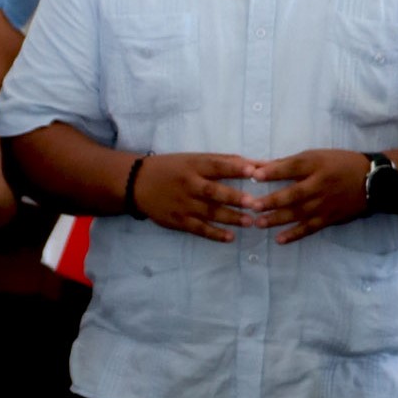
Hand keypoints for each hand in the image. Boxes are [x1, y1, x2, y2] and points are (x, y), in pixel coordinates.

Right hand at [133, 152, 265, 242]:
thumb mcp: (195, 159)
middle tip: (254, 203)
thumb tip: (259, 164)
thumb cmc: (173, 168)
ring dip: (230, 218)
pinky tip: (230, 237)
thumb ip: (226, 162)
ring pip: (208, 212)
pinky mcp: (178, 220)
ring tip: (249, 222)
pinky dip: (214, 234)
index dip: (235, 168)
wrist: (138, 183)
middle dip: (233, 198)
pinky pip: (198, 229)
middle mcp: (188, 184)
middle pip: (213, 191)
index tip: (253, 172)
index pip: (217, 166)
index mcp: (194, 165)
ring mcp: (183, 204)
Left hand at [247, 149, 371, 244]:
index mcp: (316, 164)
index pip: (293, 167)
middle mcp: (320, 184)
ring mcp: (324, 204)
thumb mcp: (316, 156)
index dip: (274, 171)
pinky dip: (294, 234)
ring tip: (258, 223)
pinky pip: (310, 228)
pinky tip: (279, 239)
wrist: (372, 181)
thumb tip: (257, 165)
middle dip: (272, 200)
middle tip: (252, 206)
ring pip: (298, 213)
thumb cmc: (338, 164)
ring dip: (277, 219)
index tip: (254, 175)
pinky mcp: (329, 218)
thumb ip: (286, 163)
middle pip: (294, 193)